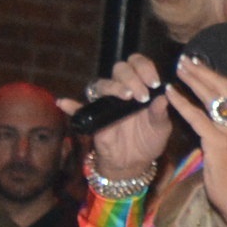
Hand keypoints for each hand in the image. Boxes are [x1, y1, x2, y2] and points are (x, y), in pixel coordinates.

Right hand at [65, 55, 175, 181]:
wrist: (135, 161)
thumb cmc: (149, 139)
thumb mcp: (160, 128)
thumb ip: (160, 113)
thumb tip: (163, 96)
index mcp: (141, 87)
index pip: (139, 65)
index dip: (145, 68)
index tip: (154, 83)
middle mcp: (123, 90)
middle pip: (120, 69)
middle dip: (132, 77)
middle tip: (142, 95)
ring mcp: (106, 102)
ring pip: (102, 84)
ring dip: (113, 86)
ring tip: (128, 97)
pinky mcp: (94, 116)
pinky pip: (78, 108)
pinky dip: (70, 105)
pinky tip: (64, 103)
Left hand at [162, 53, 226, 226]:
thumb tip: (217, 124)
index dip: (214, 76)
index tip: (199, 65)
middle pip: (222, 88)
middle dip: (203, 71)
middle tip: (186, 59)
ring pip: (211, 97)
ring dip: (193, 80)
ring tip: (178, 69)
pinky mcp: (218, 143)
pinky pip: (197, 117)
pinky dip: (182, 103)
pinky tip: (170, 94)